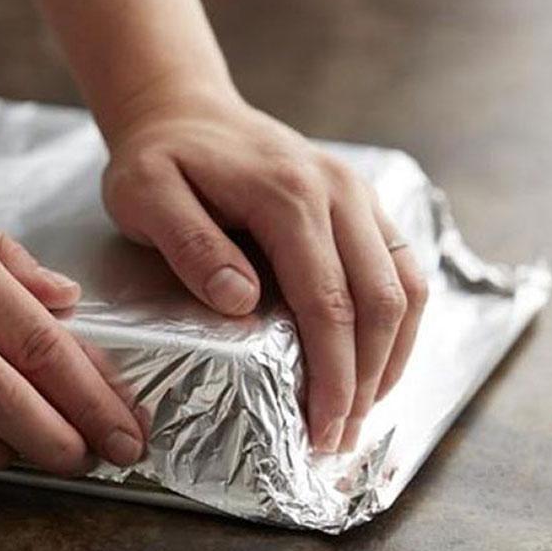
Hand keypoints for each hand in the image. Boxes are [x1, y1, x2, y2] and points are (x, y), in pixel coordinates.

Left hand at [102, 87, 427, 452]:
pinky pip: (402, 267)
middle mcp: (338, 191)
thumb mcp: (146, 195)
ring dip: (392, 357)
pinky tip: (375, 360)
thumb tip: (242, 302)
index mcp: (287, 195)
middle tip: (339, 438)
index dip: (331, 375)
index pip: (328, 302)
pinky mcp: (360, 203)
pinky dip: (398, 322)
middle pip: (379, 302)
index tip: (320, 430)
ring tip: (361, 411)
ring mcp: (357, 194)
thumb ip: (191, 245)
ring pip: (405, 287)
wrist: (183, 112)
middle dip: (365, 380)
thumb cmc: (158, 160)